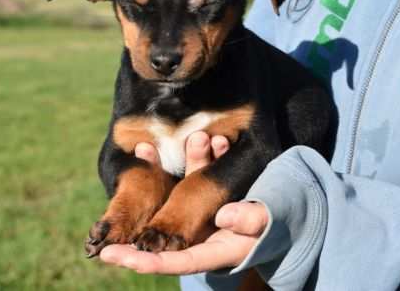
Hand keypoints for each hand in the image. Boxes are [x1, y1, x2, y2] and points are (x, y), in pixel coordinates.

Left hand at [99, 132, 268, 273]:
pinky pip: (197, 181)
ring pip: (180, 200)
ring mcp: (206, 217)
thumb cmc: (285, 222)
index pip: (175, 259)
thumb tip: (226, 216)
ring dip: (172, 174)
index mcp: (216, 250)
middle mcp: (205, 236)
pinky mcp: (211, 198)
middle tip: (105, 237)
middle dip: (136, 235)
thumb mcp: (270, 224)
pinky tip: (204, 140)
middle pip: (164, 238)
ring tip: (167, 145)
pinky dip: (198, 163)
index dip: (146, 260)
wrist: (294, 209)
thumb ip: (250, 221)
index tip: (118, 257)